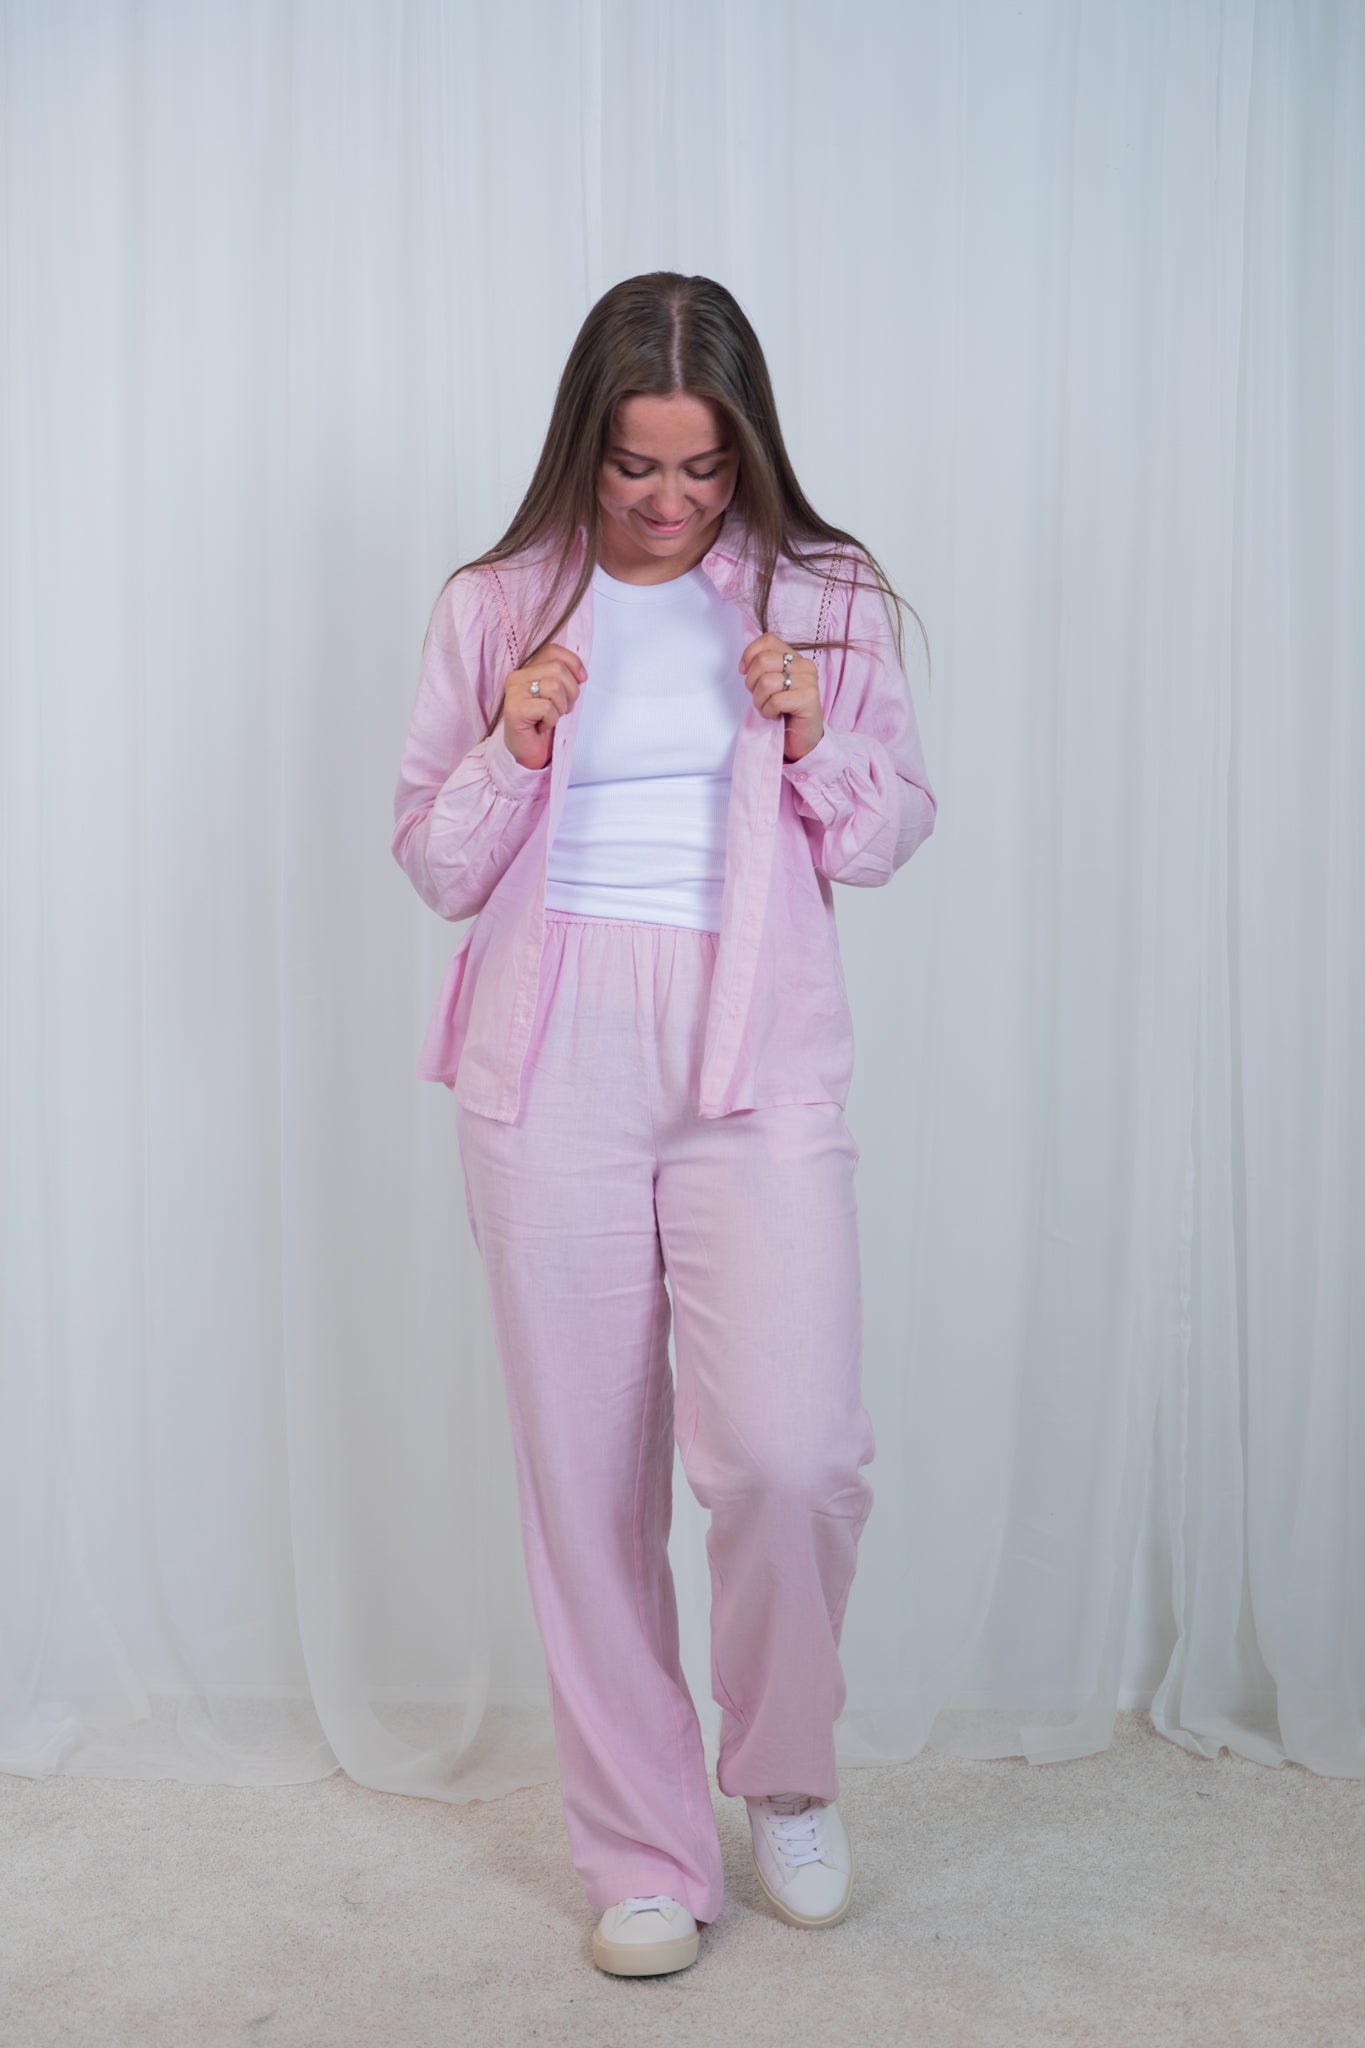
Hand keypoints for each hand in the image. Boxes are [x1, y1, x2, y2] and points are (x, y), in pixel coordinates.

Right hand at [502, 643, 586, 771]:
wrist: (528, 751)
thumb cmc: (543, 723)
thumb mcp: (558, 695)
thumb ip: (564, 678)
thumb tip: (581, 674)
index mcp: (527, 669)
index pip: (553, 651)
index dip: (573, 663)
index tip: (582, 679)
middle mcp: (517, 677)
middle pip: (558, 669)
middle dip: (571, 691)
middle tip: (564, 708)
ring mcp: (514, 692)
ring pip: (554, 687)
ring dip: (561, 707)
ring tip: (551, 717)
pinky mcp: (514, 710)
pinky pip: (547, 708)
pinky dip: (551, 720)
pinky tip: (542, 726)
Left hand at [739, 633, 823, 761]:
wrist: (803, 739)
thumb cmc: (784, 712)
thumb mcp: (771, 685)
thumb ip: (762, 669)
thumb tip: (743, 665)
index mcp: (794, 658)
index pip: (768, 640)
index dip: (749, 654)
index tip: (744, 672)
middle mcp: (804, 665)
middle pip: (763, 661)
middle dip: (752, 683)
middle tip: (759, 697)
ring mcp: (809, 681)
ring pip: (766, 682)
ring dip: (760, 700)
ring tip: (768, 708)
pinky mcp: (809, 699)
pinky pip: (776, 700)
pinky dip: (769, 711)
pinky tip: (776, 715)